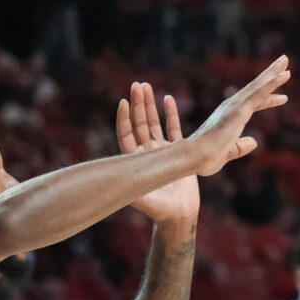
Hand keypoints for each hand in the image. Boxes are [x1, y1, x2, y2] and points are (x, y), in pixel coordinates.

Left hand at [117, 83, 199, 221]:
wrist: (179, 214)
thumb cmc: (159, 209)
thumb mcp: (144, 199)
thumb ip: (135, 191)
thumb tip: (120, 186)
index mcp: (135, 162)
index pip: (126, 135)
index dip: (124, 119)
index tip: (123, 102)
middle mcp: (146, 153)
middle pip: (139, 124)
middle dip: (138, 104)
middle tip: (137, 85)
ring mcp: (161, 151)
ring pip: (153, 123)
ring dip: (149, 106)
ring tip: (146, 86)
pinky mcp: (177, 152)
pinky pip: (172, 128)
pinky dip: (170, 114)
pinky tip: (167, 98)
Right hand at [187, 55, 289, 175]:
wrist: (194, 158)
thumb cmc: (205, 157)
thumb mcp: (228, 151)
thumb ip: (240, 146)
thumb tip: (254, 142)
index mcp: (230, 116)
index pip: (253, 102)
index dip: (268, 97)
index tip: (282, 96)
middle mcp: (232, 106)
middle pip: (256, 87)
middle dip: (270, 74)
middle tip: (284, 61)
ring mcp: (235, 106)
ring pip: (259, 86)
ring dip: (273, 73)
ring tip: (286, 60)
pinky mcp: (239, 110)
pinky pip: (260, 93)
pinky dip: (272, 83)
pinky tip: (284, 75)